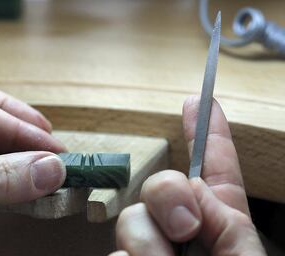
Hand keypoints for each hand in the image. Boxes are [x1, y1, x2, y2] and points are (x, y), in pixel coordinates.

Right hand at [110, 96, 265, 255]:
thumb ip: (228, 223)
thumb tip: (193, 188)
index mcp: (219, 223)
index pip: (212, 167)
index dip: (206, 131)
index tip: (199, 100)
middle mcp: (180, 230)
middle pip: (158, 185)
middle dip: (167, 194)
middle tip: (186, 229)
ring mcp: (148, 246)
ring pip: (131, 219)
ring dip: (149, 246)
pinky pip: (114, 254)